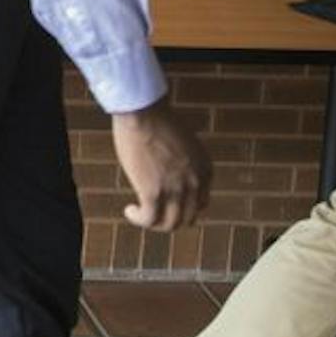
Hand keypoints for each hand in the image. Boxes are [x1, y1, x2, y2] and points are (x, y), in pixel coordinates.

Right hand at [111, 99, 211, 231]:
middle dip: (169, 219)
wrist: (143, 112)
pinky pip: (148, 219)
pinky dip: (139, 219)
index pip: (200, 203)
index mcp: (205, 170)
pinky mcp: (153, 193)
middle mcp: (195, 183)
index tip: (166, 203)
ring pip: (169, 224)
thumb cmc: (157, 120)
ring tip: (139, 214)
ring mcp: (175, 190)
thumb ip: (185, 163)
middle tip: (152, 213)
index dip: (182, 207)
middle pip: (186, 218)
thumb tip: (171, 176)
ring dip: (153, 223)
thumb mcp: (184, 145)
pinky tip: (129, 211)